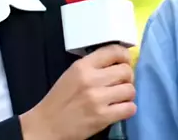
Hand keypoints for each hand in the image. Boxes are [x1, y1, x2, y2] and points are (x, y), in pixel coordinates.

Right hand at [20, 45, 135, 139]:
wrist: (47, 126)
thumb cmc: (59, 99)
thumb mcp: (72, 74)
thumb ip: (93, 66)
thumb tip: (119, 62)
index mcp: (82, 66)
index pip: (114, 51)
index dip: (125, 56)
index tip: (125, 63)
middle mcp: (91, 79)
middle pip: (126, 71)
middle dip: (127, 78)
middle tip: (120, 84)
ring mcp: (98, 98)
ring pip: (130, 90)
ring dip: (127, 95)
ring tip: (119, 99)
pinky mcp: (102, 117)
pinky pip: (130, 108)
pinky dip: (128, 109)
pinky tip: (119, 110)